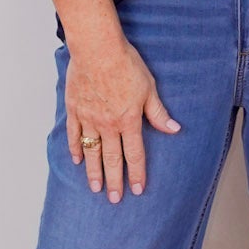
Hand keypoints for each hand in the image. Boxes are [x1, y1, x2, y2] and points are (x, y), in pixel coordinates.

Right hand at [65, 34, 180, 202]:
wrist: (97, 49)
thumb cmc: (125, 64)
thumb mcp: (149, 88)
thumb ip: (158, 113)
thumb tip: (174, 129)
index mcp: (129, 121)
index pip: (135, 155)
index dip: (137, 174)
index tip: (138, 190)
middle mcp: (108, 125)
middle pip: (113, 159)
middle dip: (115, 181)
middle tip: (114, 200)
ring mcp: (89, 119)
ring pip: (92, 152)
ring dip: (94, 172)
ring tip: (96, 188)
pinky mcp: (74, 109)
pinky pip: (74, 135)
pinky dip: (75, 149)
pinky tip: (77, 161)